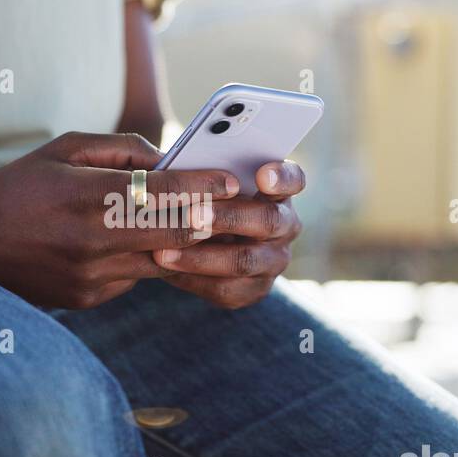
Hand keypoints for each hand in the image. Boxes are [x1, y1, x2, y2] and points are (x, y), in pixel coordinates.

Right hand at [0, 132, 238, 308]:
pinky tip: (147, 247)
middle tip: (241, 210)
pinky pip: (135, 277)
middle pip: (173, 236)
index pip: (160, 194)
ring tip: (211, 227)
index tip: (231, 182)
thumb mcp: (67, 149)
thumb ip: (124, 151)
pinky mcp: (89, 298)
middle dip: (212, 222)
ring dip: (187, 246)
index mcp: (85, 197)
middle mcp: (91, 242)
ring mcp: (91, 277)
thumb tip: (173, 161)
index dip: (201, 189)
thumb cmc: (23, 183)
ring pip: (160, 262)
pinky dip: (147, 260)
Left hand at [152, 160, 304, 308]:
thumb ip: (200, 174)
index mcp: (278, 190)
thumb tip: (171, 167)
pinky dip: (194, 279)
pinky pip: (227, 289)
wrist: (199, 242)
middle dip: (229, 218)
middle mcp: (284, 225)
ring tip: (163, 253)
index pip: (293, 180)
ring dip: (202, 257)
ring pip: (245, 261)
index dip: (281, 178)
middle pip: (268, 220)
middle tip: (192, 215)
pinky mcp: (255, 289)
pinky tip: (166, 271)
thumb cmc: (201, 198)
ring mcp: (273, 260)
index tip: (262, 176)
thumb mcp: (204, 182)